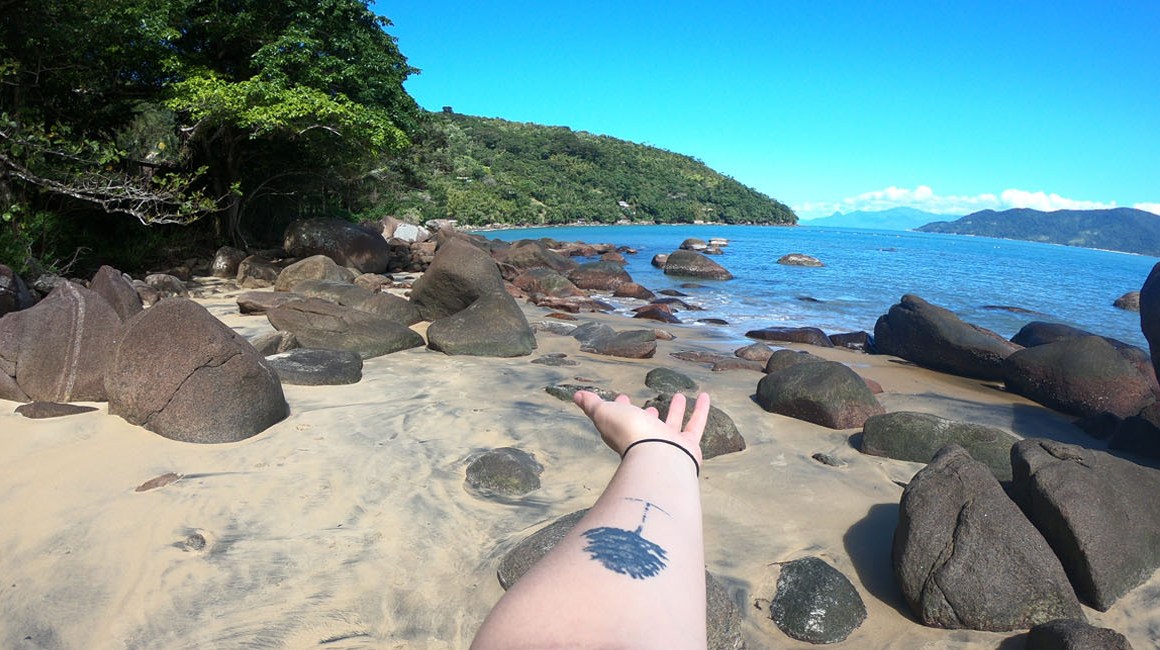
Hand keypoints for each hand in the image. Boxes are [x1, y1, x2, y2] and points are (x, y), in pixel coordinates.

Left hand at [573, 391, 710, 463]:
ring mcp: (667, 445)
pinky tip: (705, 395)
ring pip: (672, 425)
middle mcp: (645, 441)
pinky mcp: (688, 446)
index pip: (620, 420)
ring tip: (680, 396)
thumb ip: (592, 404)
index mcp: (624, 433)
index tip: (622, 398)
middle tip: (650, 406)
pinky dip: (700, 411)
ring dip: (675, 411)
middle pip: (646, 426)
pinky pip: (695, 425)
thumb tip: (577, 396)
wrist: (658, 457)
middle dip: (646, 415)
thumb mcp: (605, 413)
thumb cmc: (629, 433)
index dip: (620, 408)